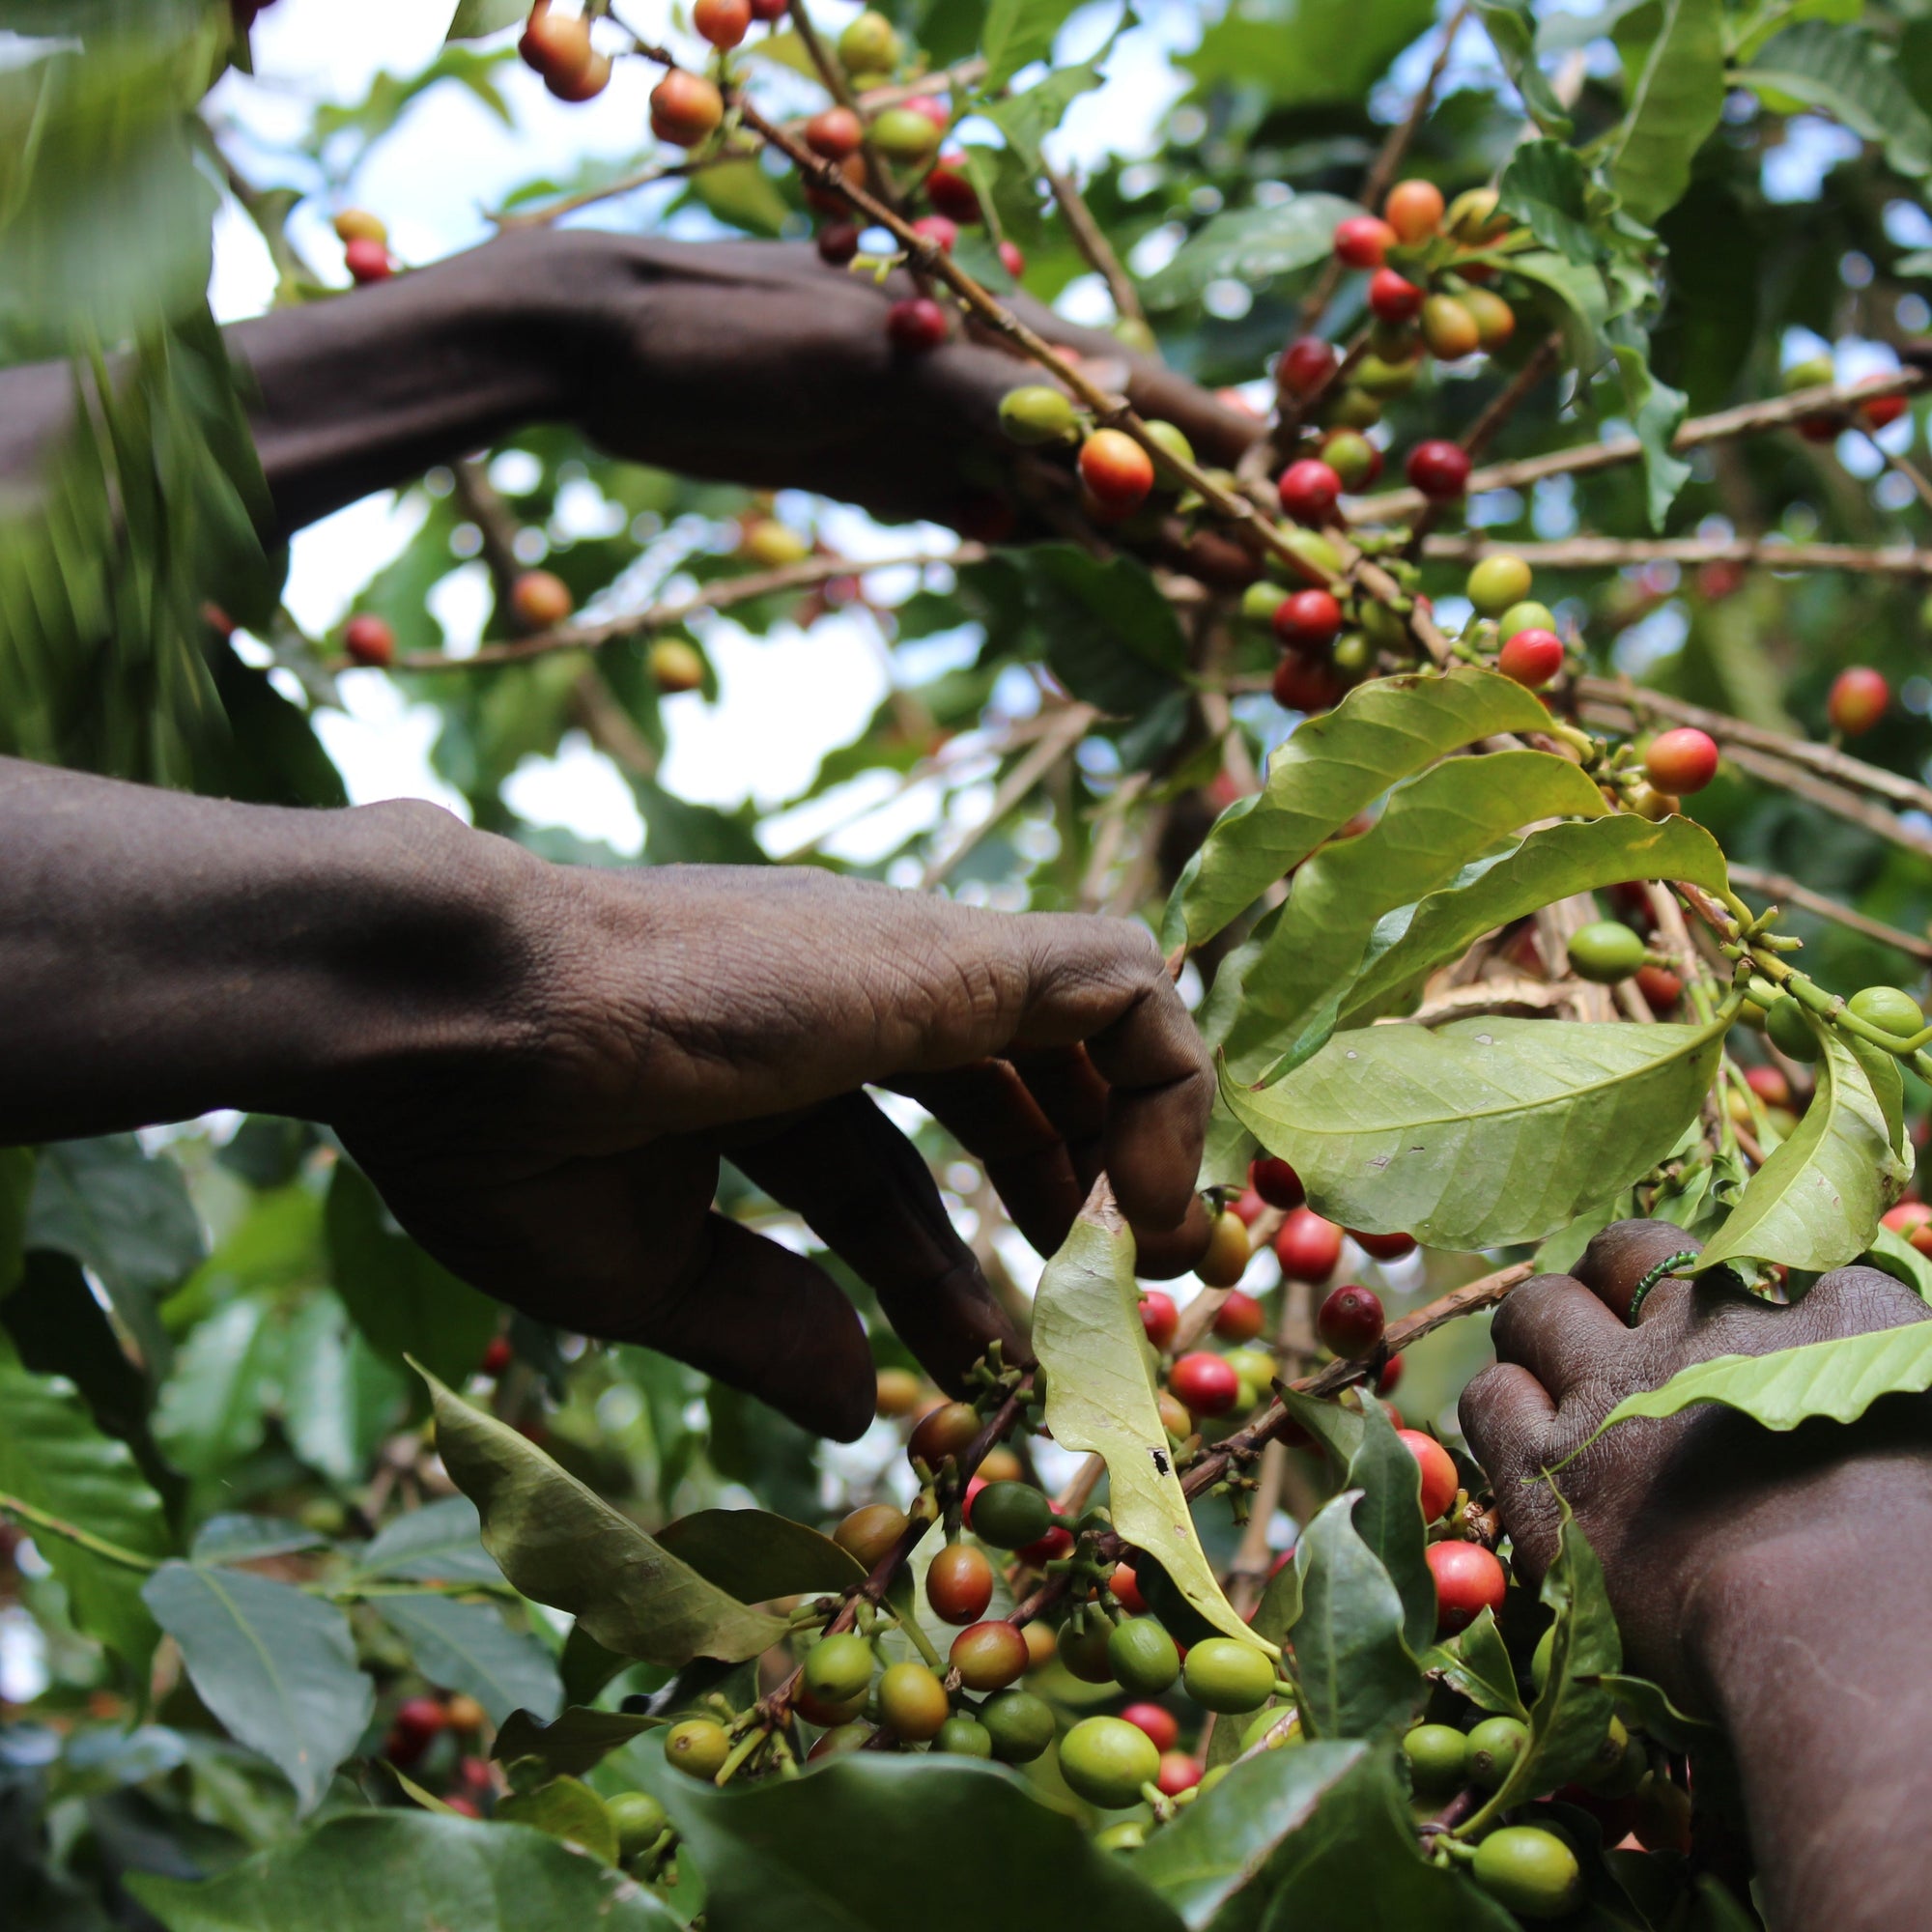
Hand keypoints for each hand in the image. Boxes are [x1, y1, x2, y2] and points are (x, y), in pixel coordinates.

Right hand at [331, 851, 1212, 1440]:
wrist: (454, 1010)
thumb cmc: (504, 1136)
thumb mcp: (642, 1267)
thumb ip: (758, 1323)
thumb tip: (861, 1408)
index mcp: (761, 1068)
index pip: (888, 1169)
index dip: (943, 1265)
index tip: (990, 1356)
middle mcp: (847, 1002)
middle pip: (997, 1090)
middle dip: (1062, 1193)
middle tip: (1112, 1305)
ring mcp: (902, 968)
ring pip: (1078, 1024)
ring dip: (1130, 1143)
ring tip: (1163, 1265)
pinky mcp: (947, 956)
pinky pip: (1118, 986)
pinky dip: (1165, 1085)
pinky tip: (1148, 1209)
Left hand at [545, 232, 1261, 542]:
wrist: (603, 346)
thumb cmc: (728, 328)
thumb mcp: (865, 354)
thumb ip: (987, 390)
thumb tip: (1108, 420)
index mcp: (986, 331)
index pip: (1127, 390)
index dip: (1210, 441)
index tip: (1285, 489)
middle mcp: (975, 376)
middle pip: (1105, 450)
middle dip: (1184, 506)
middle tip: (1261, 570)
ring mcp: (930, 425)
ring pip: (1052, 486)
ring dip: (1121, 533)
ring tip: (1202, 582)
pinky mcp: (882, 465)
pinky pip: (979, 506)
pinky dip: (1032, 534)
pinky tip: (1082, 557)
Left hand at [1461, 1219, 1931, 1704]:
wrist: (1857, 1629)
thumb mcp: (1929, 1411)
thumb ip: (1881, 1374)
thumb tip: (1846, 1388)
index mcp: (1826, 1310)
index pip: (1752, 1260)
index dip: (1721, 1293)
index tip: (1716, 1325)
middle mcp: (1707, 1326)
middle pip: (1625, 1255)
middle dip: (1611, 1284)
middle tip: (1606, 1328)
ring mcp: (1617, 1388)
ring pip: (1537, 1311)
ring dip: (1539, 1333)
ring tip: (1544, 1368)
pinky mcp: (1551, 1466)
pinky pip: (1490, 1398)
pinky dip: (1500, 1406)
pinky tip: (1520, 1436)